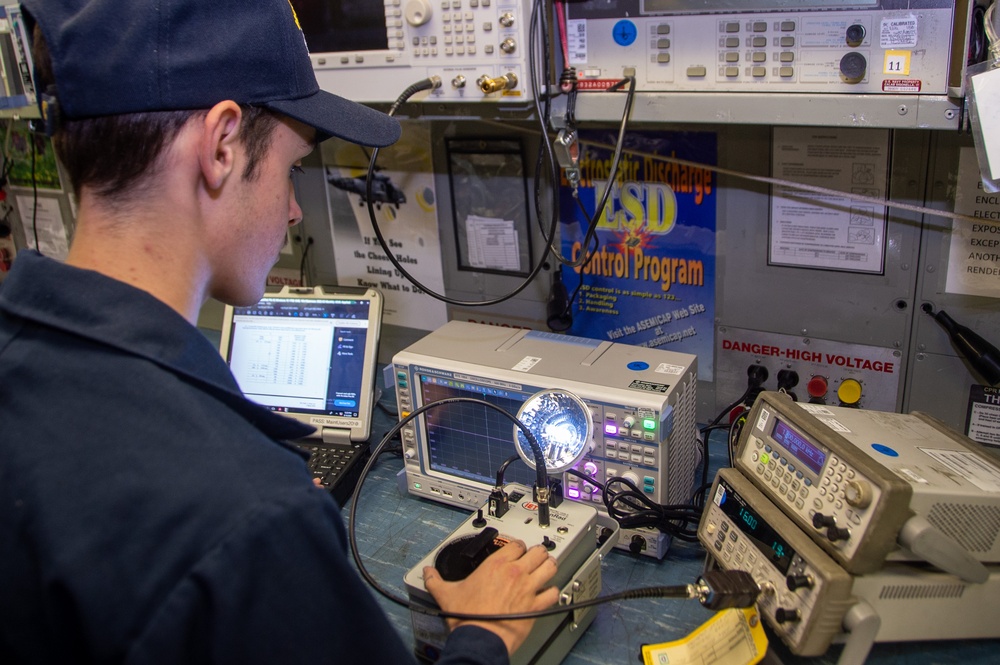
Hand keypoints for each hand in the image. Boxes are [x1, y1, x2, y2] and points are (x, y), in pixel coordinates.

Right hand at [422, 539, 558, 655]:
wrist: (479, 638)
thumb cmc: (467, 617)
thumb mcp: (446, 594)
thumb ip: (435, 580)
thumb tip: (428, 574)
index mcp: (496, 565)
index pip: (516, 544)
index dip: (518, 546)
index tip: (516, 549)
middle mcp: (515, 573)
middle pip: (537, 551)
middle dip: (537, 553)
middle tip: (534, 557)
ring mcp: (527, 588)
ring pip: (550, 567)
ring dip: (549, 566)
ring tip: (547, 568)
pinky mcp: (535, 606)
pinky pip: (553, 593)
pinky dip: (553, 592)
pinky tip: (548, 593)